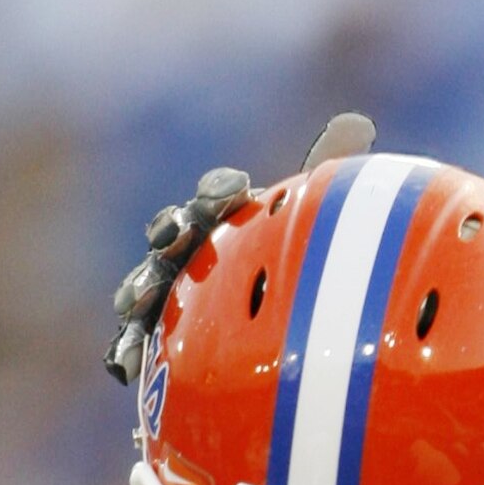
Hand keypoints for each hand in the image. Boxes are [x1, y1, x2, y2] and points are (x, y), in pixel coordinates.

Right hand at [104, 110, 377, 382]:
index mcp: (228, 220)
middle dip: (170, 233)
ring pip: (149, 285)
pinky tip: (125, 366)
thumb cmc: (299, 268)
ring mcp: (174, 294)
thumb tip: (358, 118)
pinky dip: (129, 350)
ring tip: (136, 301)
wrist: (288, 336)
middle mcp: (194, 250)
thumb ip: (329, 176)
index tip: (235, 192)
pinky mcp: (162, 343)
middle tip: (173, 237)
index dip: (220, 192)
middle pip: (173, 235)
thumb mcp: (318, 225)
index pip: (218, 197)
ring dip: (140, 288)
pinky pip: (140, 344)